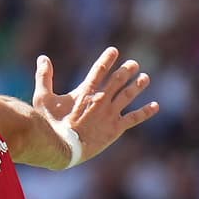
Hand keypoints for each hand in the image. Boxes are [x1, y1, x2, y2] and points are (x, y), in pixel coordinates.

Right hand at [35, 46, 158, 165]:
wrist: (61, 147)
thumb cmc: (50, 124)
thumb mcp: (43, 97)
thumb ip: (44, 77)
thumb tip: (43, 58)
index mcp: (85, 91)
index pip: (99, 69)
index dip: (108, 59)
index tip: (114, 51)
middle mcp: (101, 99)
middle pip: (118, 80)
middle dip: (127, 70)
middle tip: (134, 64)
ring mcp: (110, 114)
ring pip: (128, 95)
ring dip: (137, 86)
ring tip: (145, 78)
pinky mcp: (115, 129)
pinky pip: (134, 118)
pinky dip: (145, 112)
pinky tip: (155, 106)